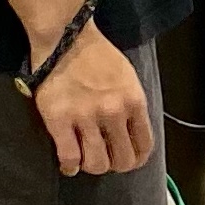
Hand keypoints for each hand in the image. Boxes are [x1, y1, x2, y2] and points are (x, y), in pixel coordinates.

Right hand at [29, 25, 153, 176]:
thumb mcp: (128, 78)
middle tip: (105, 159)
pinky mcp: (59, 120)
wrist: (65, 38)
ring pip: (96, 163)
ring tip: (86, 159)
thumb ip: (132, 106)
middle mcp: (114, 112)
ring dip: (92, 166)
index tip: (128, 159)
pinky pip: (69, 157)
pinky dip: (70, 166)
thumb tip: (131, 134)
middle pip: (122, 160)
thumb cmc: (97, 56)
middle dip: (115, 165)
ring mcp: (86, 117)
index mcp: (134, 101)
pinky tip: (69, 164)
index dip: (137, 159)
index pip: (144, 145)